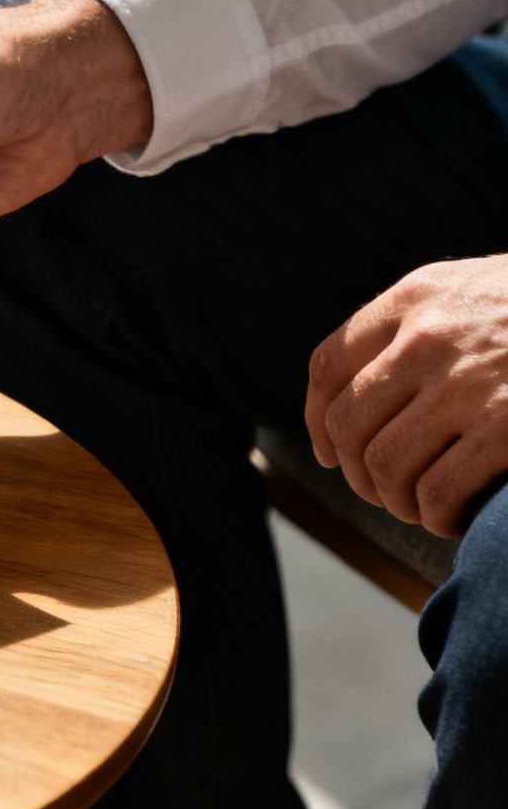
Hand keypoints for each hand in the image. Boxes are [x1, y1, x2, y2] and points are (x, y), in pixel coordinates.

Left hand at [305, 254, 507, 536]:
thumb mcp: (476, 290)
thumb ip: (419, 324)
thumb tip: (358, 387)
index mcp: (415, 298)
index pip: (328, 366)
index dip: (319, 420)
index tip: (330, 452)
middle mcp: (429, 338)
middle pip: (349, 424)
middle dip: (355, 471)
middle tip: (380, 492)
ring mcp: (468, 385)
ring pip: (385, 464)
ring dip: (394, 499)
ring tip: (417, 508)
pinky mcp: (507, 429)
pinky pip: (437, 490)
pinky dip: (434, 515)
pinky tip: (450, 518)